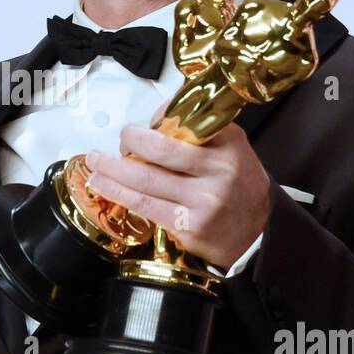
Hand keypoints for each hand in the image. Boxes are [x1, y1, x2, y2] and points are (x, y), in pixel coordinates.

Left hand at [84, 119, 268, 269]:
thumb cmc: (238, 187)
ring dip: (111, 168)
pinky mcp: (188, 226)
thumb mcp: (232, 150)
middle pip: (159, 149)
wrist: (258, 234)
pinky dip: (118, 193)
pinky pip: (144, 205)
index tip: (142, 124)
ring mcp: (203, 201)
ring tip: (95, 161)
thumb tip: (155, 119)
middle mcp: (218, 171)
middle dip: (129, 141)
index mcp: (228, 145)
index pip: (184, 122)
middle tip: (119, 139)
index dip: (155, 119)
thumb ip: (199, 133)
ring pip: (145, 179)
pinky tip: (103, 185)